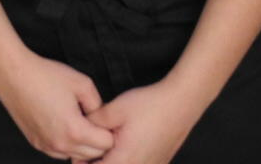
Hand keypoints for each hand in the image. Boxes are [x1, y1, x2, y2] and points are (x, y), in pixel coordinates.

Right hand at [0, 49, 113, 160]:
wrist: (13, 74)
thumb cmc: (44, 75)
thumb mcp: (82, 83)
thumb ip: (99, 104)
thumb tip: (102, 117)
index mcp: (74, 130)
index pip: (106, 144)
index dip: (110, 130)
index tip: (107, 119)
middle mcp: (60, 144)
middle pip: (93, 155)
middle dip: (99, 140)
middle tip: (96, 121)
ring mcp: (47, 146)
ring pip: (76, 156)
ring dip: (84, 145)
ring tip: (81, 123)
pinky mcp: (36, 143)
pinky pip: (60, 152)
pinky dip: (68, 144)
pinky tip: (66, 126)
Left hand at [89, 79, 206, 163]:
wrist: (181, 102)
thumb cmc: (150, 106)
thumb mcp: (114, 109)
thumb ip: (93, 122)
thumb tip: (79, 128)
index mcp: (125, 160)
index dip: (83, 163)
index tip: (79, 151)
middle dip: (97, 162)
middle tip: (91, 147)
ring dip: (112, 160)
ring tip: (108, 144)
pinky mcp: (158, 163)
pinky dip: (126, 159)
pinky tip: (124, 144)